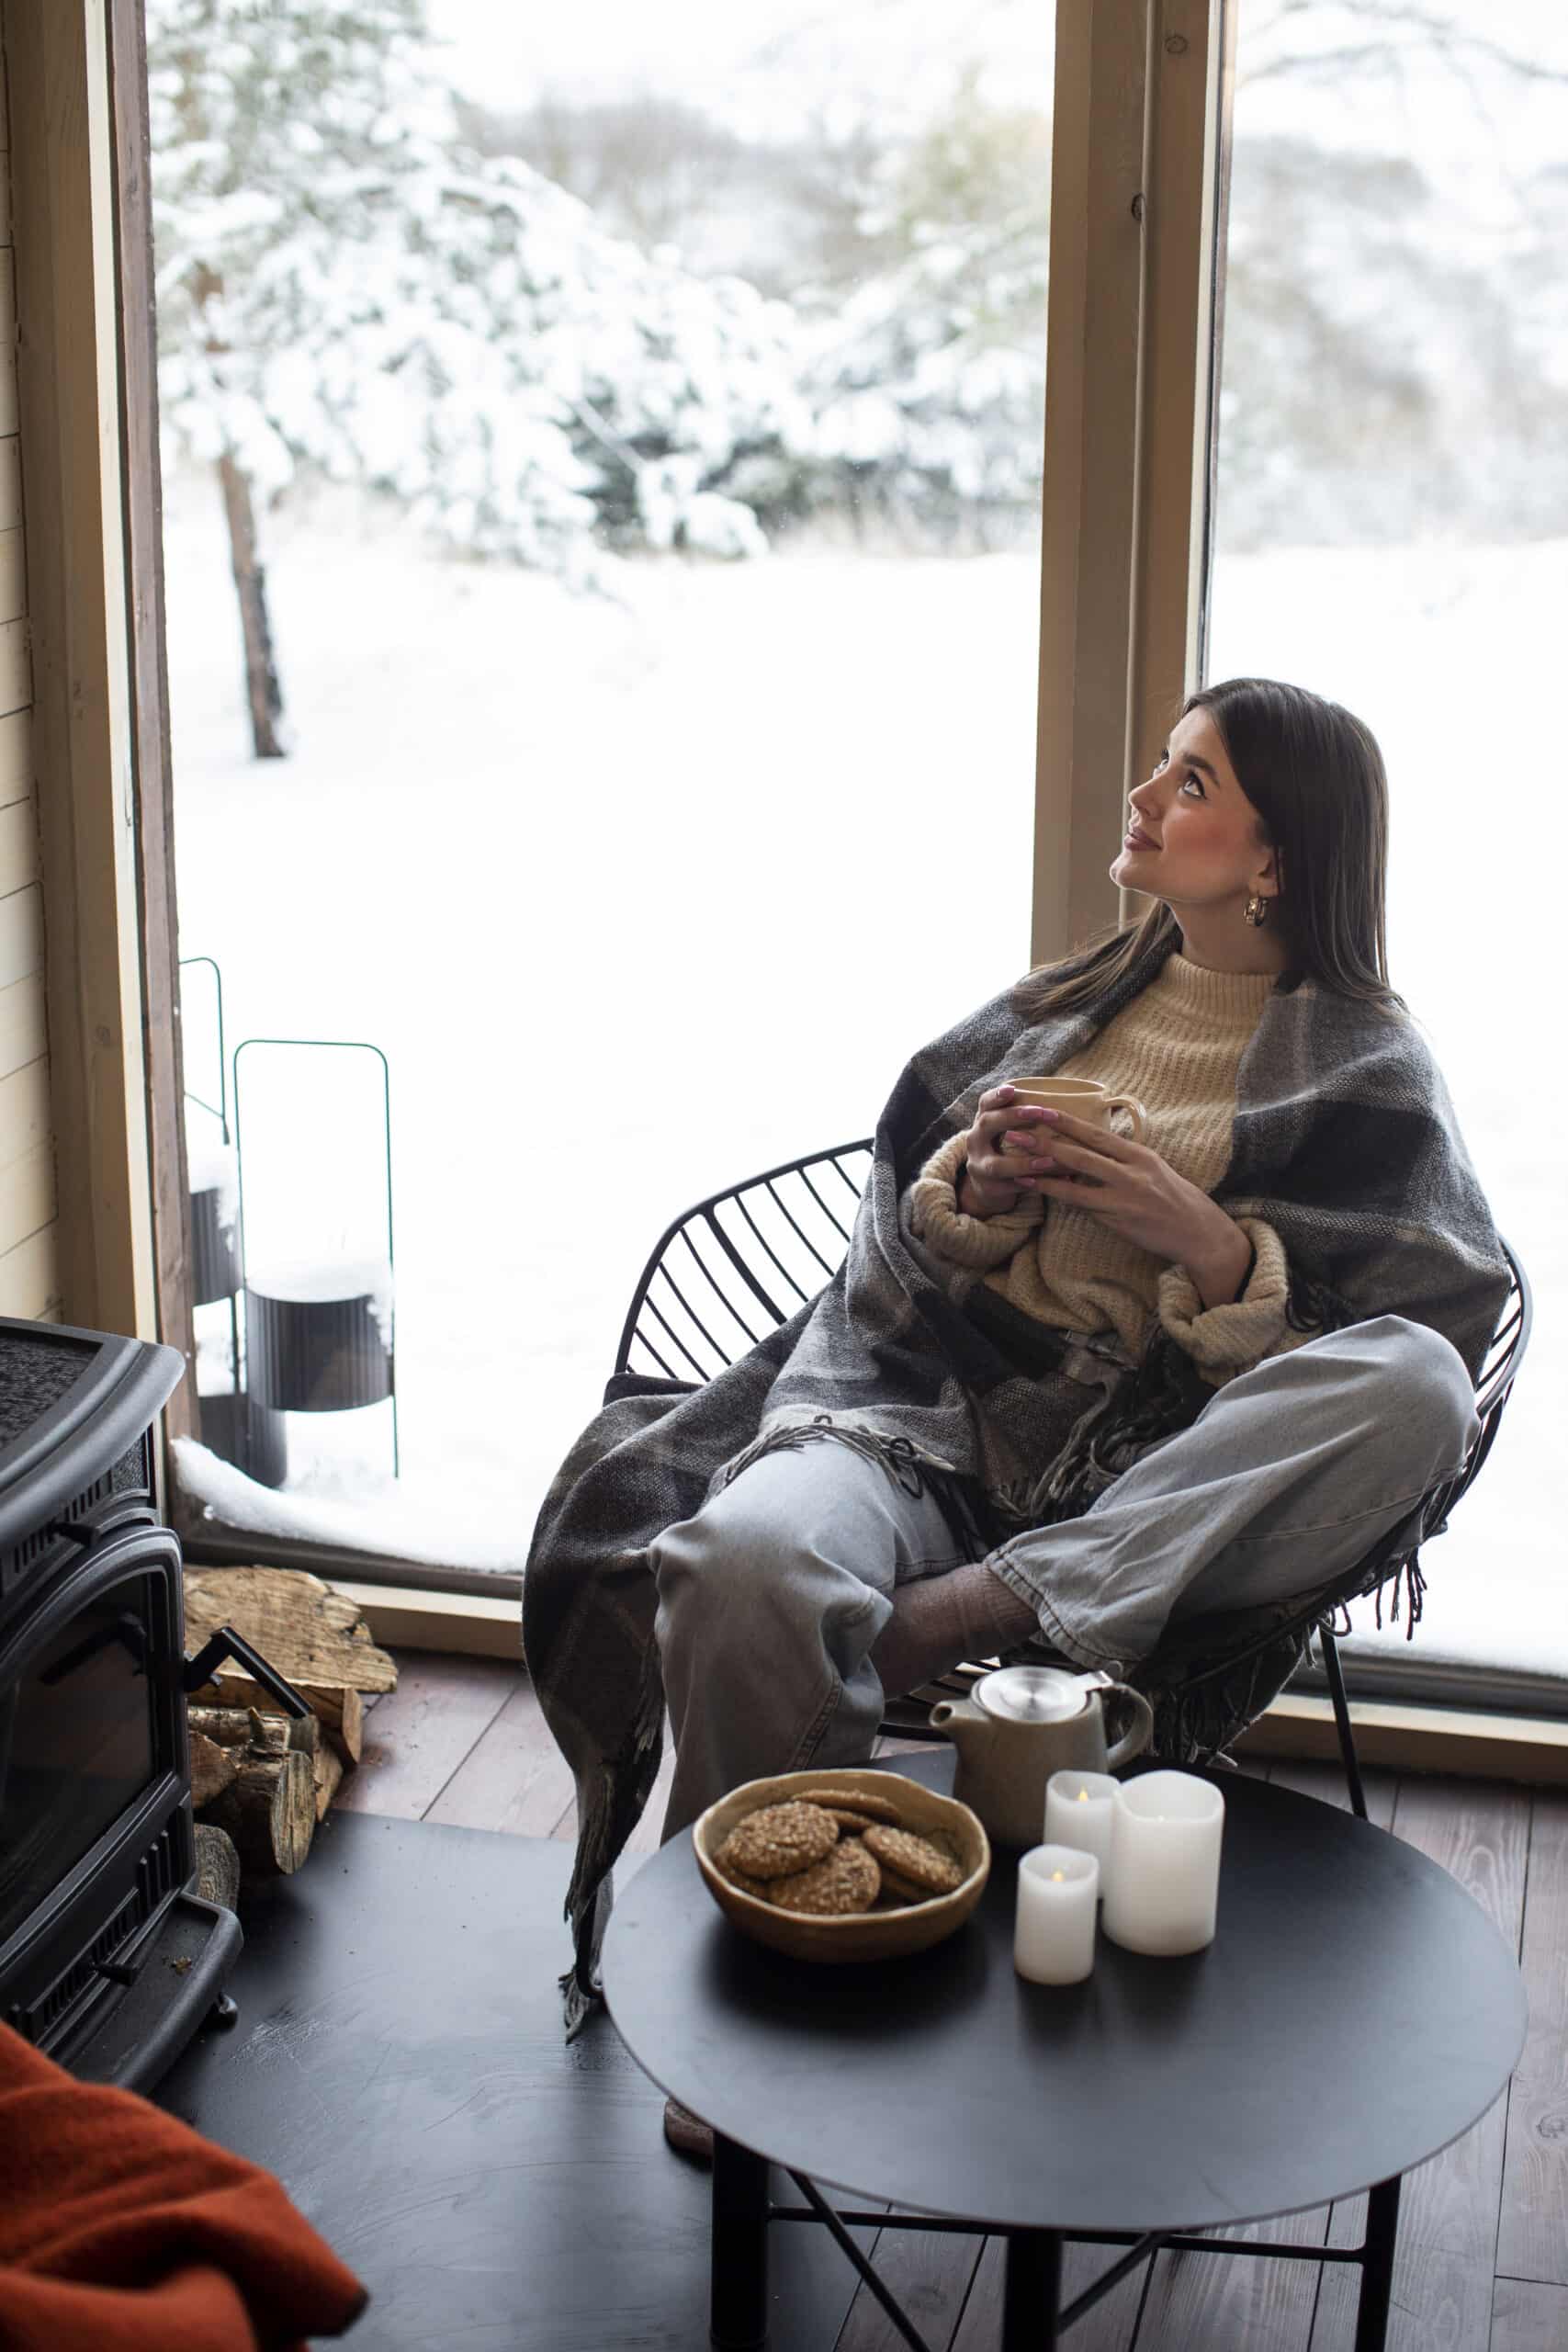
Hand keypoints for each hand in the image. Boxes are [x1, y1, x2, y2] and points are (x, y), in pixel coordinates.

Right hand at [957, 1085, 1057, 1217]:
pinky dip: (1031, 1184)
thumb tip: (1069, 1101)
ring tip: (1049, 1159)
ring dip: (1024, 1162)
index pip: (985, 1103)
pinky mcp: (989, 1188)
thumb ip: (1025, 1118)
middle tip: (1040, 1112)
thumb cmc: (1008, 1150)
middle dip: (1013, 1117)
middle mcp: (975, 1141)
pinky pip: (1010, 1187)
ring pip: (997, 1164)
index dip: (997, 1095)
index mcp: (983, 1122)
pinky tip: (1048, 1182)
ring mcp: (979, 1166)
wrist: (988, 1186)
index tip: (1012, 1088)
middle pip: (987, 1124)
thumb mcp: (1008, 1132)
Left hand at [1017, 1110, 1252, 1303]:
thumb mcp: (1153, 1170)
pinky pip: (1080, 1203)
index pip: (1097, 1132)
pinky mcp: (1118, 1218)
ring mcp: (1124, 1194)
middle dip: (1046, 1138)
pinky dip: (1057, 1192)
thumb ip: (1124, 1159)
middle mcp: (1131, 1170)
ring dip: (1044, 1166)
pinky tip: (1036, 1185)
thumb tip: (1092, 1148)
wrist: (1198, 1233)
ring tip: (1017, 1157)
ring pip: (1077, 1176)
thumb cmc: (1174, 1200)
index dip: (1068, 1120)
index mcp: (1139, 1154)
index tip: (1042, 1108)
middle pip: (1082, 1149)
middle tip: (1016, 1127)